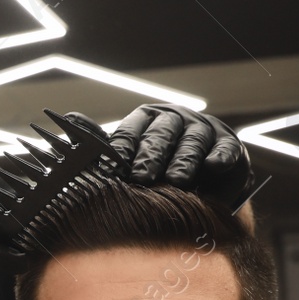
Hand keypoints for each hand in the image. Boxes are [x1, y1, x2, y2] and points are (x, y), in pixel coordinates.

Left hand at [96, 104, 255, 211]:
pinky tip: (213, 166)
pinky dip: (220, 156)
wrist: (201, 179)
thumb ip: (103, 142)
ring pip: (192, 141)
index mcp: (146, 120)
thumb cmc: (156, 167)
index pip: (131, 130)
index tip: (112, 167)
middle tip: (141, 178)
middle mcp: (174, 120)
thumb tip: (70, 118)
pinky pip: (225, 148)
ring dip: (184, 161)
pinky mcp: (228, 144)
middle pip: (161, 134)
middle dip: (150, 156)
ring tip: (175, 181)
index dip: (122, 148)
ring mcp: (202, 130)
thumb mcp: (129, 156)